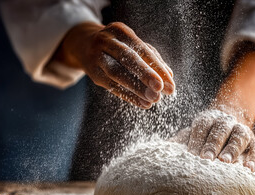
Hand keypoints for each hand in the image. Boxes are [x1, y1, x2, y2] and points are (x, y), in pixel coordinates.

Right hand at [57, 22, 173, 108]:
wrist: (84, 45)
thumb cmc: (118, 46)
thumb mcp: (133, 45)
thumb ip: (152, 58)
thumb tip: (169, 75)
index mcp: (120, 31)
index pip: (142, 49)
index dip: (157, 66)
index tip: (170, 82)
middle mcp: (106, 41)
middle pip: (127, 58)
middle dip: (145, 74)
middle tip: (160, 89)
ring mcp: (96, 57)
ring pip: (117, 73)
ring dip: (137, 88)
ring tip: (153, 99)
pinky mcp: (93, 73)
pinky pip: (112, 86)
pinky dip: (129, 96)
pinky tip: (143, 103)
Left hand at [171, 110, 254, 171]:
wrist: (228, 127)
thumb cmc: (203, 137)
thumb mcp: (190, 135)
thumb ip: (176, 143)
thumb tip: (156, 151)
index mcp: (207, 119)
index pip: (202, 126)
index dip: (197, 139)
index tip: (191, 154)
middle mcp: (226, 122)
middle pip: (221, 130)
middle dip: (213, 144)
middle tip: (207, 159)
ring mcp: (242, 130)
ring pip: (239, 136)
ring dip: (233, 149)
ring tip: (226, 163)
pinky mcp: (254, 143)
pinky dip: (253, 158)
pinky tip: (248, 169)